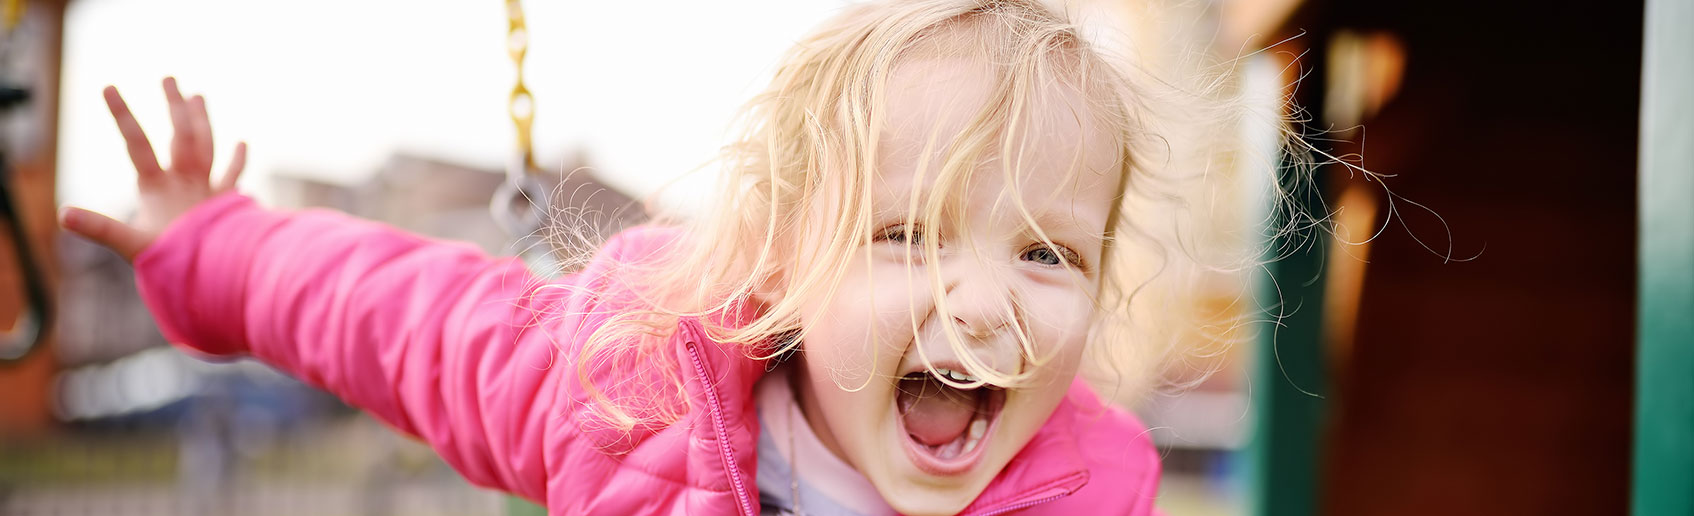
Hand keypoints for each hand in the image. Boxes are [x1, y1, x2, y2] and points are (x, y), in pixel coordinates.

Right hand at [59, 77, 246, 260]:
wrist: (218, 276)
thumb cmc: (171, 262)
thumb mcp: (128, 243)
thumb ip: (98, 227)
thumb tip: (63, 214)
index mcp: (159, 188)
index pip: (137, 144)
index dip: (123, 115)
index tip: (109, 87)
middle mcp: (186, 183)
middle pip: (180, 136)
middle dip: (173, 106)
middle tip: (169, 78)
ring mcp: (208, 190)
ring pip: (206, 147)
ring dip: (202, 121)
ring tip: (198, 96)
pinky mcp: (226, 204)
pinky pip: (232, 177)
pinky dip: (237, 160)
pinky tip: (243, 143)